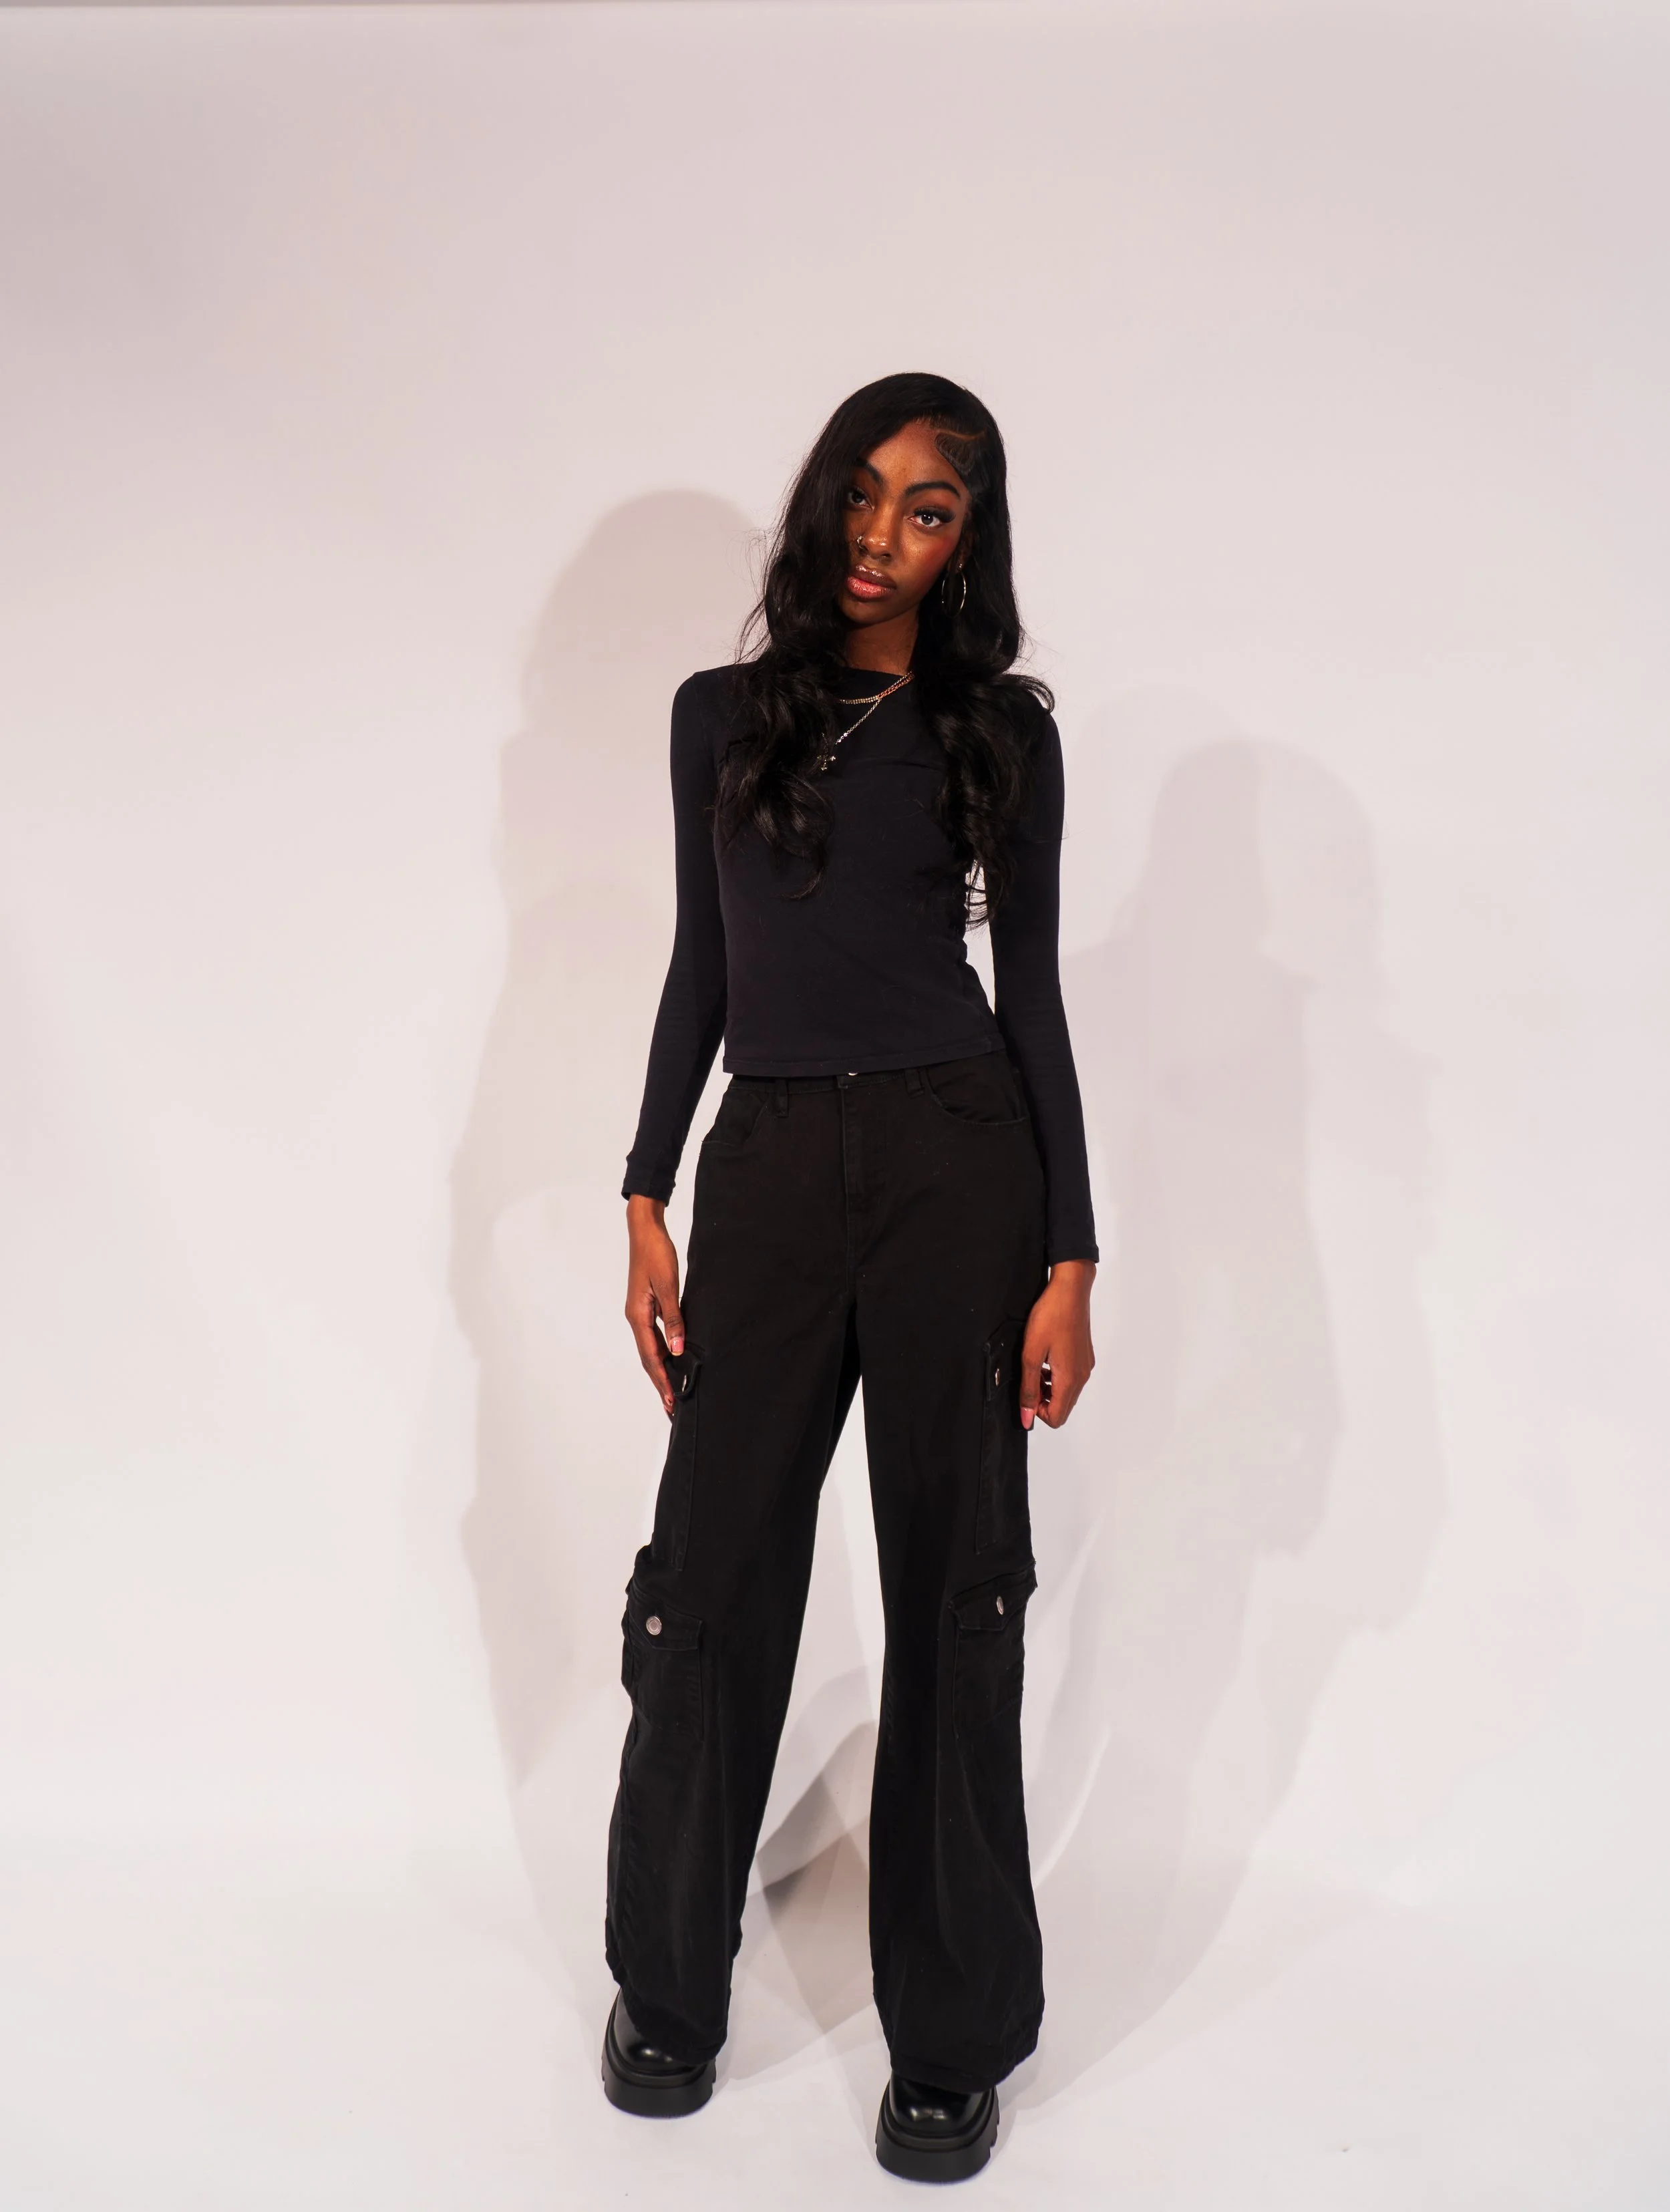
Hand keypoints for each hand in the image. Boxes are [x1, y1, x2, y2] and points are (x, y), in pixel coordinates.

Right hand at [625, 1194, 684, 1414]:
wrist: (645, 1231)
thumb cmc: (656, 1254)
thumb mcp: (668, 1286)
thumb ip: (674, 1319)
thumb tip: (678, 1349)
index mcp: (638, 1316)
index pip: (651, 1357)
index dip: (661, 1380)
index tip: (670, 1401)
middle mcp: (636, 1318)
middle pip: (648, 1358)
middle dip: (660, 1383)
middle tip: (670, 1407)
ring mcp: (640, 1313)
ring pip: (650, 1349)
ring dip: (661, 1370)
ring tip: (672, 1390)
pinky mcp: (646, 1306)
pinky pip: (654, 1336)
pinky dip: (663, 1352)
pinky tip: (672, 1359)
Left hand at [1019, 1260, 1095, 1429]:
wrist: (1070, 1290)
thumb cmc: (1050, 1317)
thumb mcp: (1031, 1354)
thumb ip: (1029, 1389)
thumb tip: (1027, 1417)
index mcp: (1070, 1380)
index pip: (1056, 1418)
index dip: (1036, 1412)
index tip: (1026, 1391)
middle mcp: (1082, 1377)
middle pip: (1063, 1408)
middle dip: (1043, 1401)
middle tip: (1029, 1378)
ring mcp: (1085, 1366)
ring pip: (1067, 1393)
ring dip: (1049, 1388)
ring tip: (1035, 1365)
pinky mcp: (1085, 1356)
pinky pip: (1071, 1378)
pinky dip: (1057, 1377)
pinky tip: (1046, 1356)